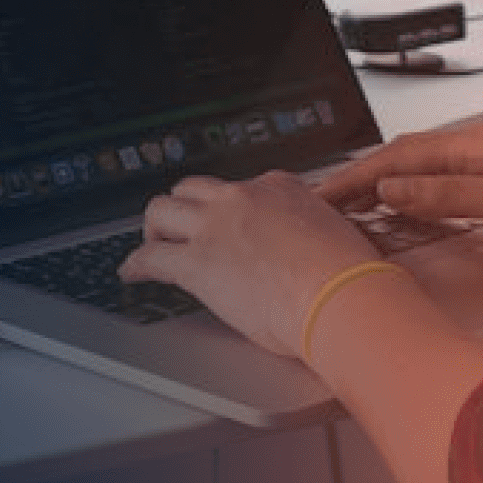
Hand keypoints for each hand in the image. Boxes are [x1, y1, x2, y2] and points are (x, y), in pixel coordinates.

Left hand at [118, 171, 400, 360]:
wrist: (343, 296)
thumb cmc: (351, 277)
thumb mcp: (337, 238)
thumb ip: (316, 236)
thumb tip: (319, 252)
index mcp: (279, 188)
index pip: (241, 187)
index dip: (229, 207)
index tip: (227, 220)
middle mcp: (242, 198)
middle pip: (194, 188)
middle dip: (184, 207)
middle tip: (180, 227)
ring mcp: (216, 227)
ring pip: (162, 209)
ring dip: (154, 228)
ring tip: (152, 244)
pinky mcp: (197, 263)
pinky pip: (152, 258)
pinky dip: (135, 265)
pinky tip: (131, 273)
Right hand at [315, 121, 482, 237]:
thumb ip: (451, 194)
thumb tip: (392, 188)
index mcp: (482, 142)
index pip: (401, 156)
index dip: (358, 176)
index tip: (325, 196)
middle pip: (408, 156)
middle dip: (363, 176)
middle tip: (327, 203)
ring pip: (424, 168)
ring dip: (386, 185)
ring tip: (354, 206)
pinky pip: (444, 182)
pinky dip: (414, 194)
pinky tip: (408, 209)